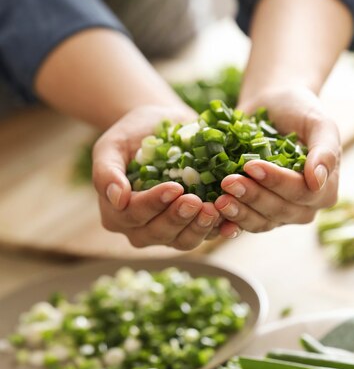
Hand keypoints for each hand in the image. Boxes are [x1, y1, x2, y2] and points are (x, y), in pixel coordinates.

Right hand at [92, 104, 221, 249]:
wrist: (160, 127)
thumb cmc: (132, 135)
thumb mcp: (112, 145)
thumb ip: (106, 171)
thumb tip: (117, 199)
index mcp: (117, 213)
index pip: (133, 214)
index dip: (154, 203)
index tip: (174, 187)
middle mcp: (141, 229)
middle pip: (158, 233)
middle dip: (178, 218)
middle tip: (196, 200)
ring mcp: (169, 231)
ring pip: (183, 241)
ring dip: (199, 228)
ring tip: (214, 209)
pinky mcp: (193, 225)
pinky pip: (206, 235)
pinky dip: (219, 229)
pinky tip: (231, 221)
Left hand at [214, 86, 340, 235]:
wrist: (272, 104)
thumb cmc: (299, 111)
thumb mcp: (319, 123)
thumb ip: (325, 151)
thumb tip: (317, 181)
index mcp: (324, 189)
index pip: (302, 193)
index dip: (277, 182)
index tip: (252, 165)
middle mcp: (303, 207)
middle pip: (279, 211)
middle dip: (253, 197)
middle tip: (228, 181)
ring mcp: (277, 212)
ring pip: (260, 222)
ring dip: (239, 212)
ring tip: (219, 199)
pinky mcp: (254, 211)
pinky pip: (242, 223)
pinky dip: (228, 221)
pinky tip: (213, 214)